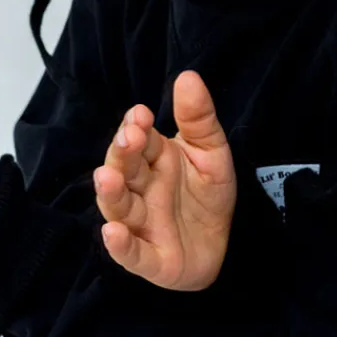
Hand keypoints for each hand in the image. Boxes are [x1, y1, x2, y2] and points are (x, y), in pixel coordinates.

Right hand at [94, 70, 236, 291]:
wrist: (228, 244)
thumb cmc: (209, 194)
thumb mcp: (213, 152)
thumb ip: (199, 118)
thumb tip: (188, 76)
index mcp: (154, 160)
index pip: (138, 140)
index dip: (136, 127)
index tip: (141, 114)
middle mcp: (141, 190)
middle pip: (123, 169)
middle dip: (122, 153)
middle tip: (129, 137)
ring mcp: (143, 224)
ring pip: (120, 208)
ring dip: (111, 193)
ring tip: (108, 177)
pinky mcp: (153, 259)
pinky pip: (133, 254)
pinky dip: (120, 246)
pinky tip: (112, 233)